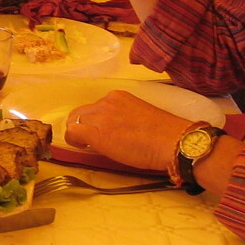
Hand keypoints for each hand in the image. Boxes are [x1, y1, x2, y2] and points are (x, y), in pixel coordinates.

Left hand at [63, 91, 189, 174]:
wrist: (172, 142)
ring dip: (79, 133)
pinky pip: (73, 132)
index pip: (97, 106)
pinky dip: (73, 140)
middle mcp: (106, 102)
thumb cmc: (164, 135)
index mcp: (118, 97)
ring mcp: (99, 115)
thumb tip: (115, 129)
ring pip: (75, 121)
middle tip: (89, 140)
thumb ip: (123, 117)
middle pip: (82, 112)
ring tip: (87, 145)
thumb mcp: (139, 116)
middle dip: (83, 125)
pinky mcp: (95, 132)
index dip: (95, 120)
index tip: (102, 131)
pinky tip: (82, 147)